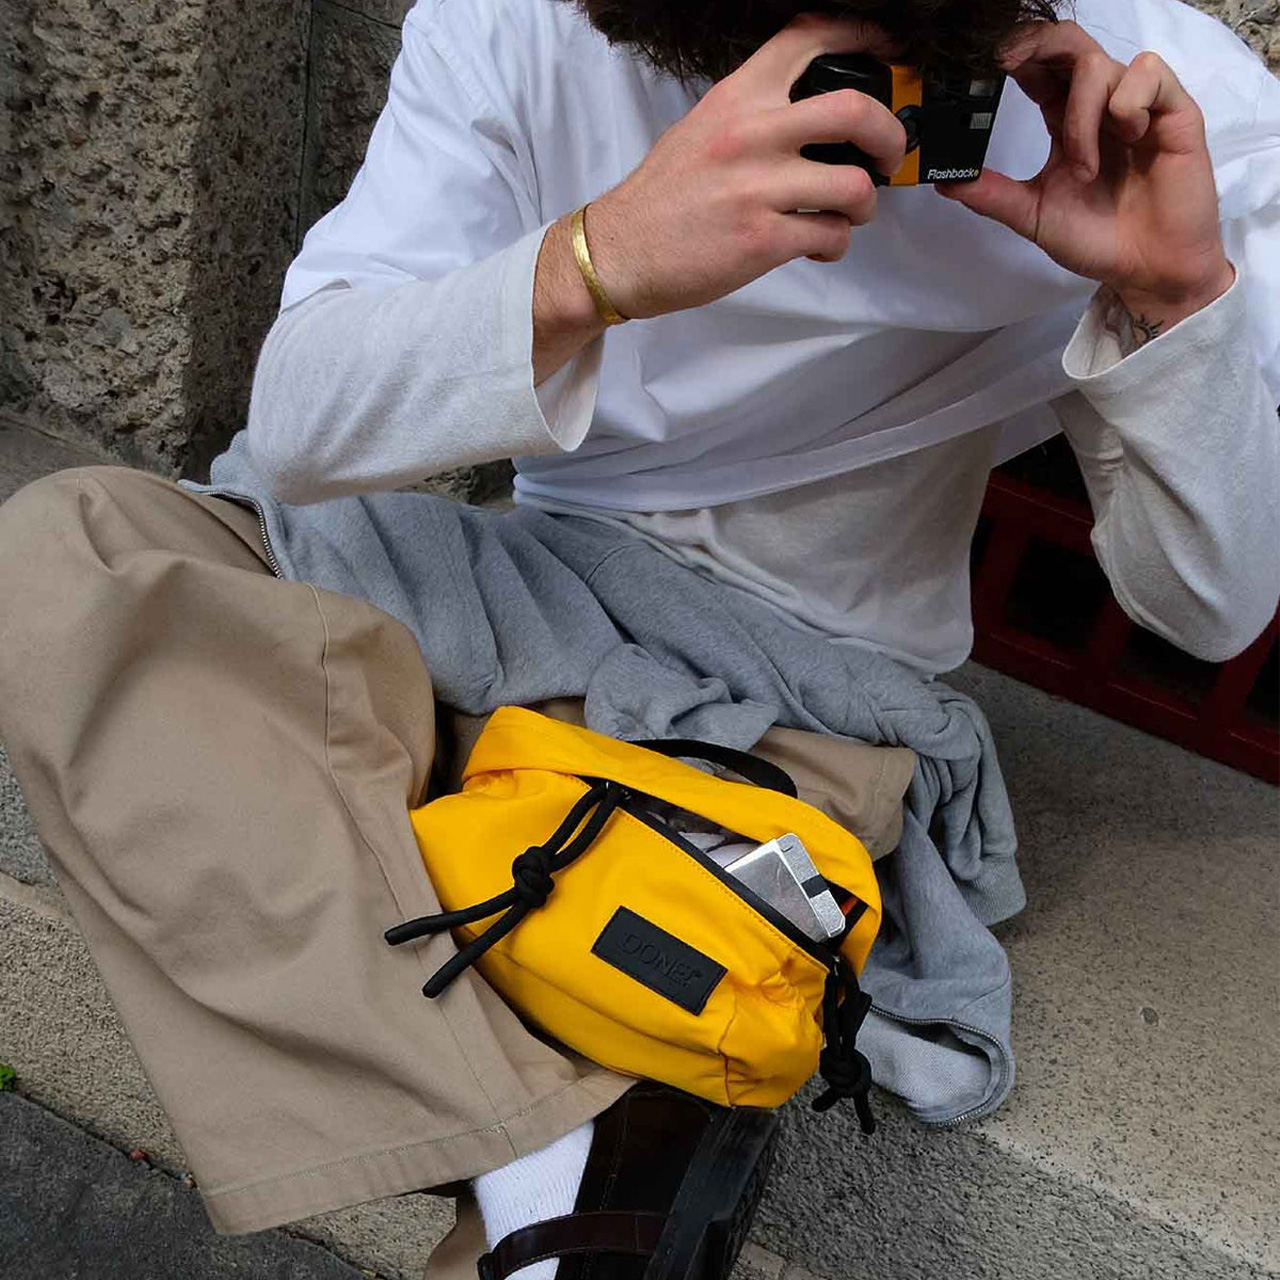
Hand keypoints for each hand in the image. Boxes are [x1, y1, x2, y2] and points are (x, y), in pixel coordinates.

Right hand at [584, 15, 908, 319]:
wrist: (618, 251)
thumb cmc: (661, 199)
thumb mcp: (702, 130)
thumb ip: (755, 115)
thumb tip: (811, 118)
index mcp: (737, 98)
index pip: (810, 39)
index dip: (864, 40)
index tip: (889, 55)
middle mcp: (751, 134)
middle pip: (854, 110)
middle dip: (889, 135)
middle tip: (888, 155)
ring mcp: (758, 188)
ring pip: (853, 185)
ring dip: (864, 205)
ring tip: (848, 215)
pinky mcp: (762, 240)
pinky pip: (830, 236)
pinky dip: (835, 244)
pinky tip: (818, 245)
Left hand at [938, 22, 1234, 332]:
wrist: (1146, 269)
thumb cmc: (1096, 238)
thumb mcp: (1032, 215)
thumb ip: (990, 195)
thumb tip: (944, 181)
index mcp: (1063, 121)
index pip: (1038, 68)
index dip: (1014, 54)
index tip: (984, 61)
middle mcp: (1097, 105)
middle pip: (1068, 43)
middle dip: (1036, 43)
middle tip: (1006, 62)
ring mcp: (1135, 105)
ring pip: (1098, 66)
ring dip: (1080, 117)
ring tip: (1085, 169)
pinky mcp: (1172, 110)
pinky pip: (1147, 74)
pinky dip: (1127, 103)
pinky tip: (1131, 138)